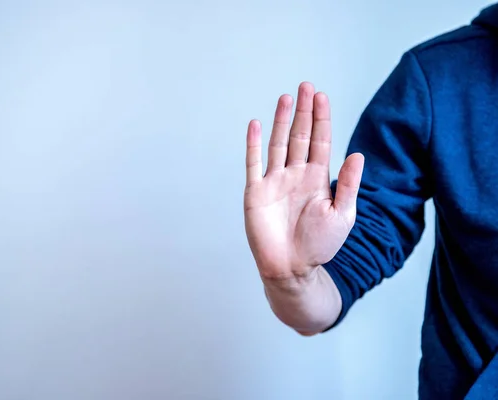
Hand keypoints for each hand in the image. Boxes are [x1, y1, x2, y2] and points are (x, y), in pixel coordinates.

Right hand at [244, 82, 363, 283]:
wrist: (292, 268)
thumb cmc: (319, 246)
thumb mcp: (342, 215)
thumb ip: (348, 185)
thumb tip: (357, 154)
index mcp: (317, 178)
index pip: (320, 141)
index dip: (321, 119)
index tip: (321, 96)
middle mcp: (296, 175)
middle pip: (299, 136)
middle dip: (303, 112)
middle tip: (306, 87)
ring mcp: (275, 182)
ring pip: (279, 144)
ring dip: (282, 121)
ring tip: (286, 98)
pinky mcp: (256, 192)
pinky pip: (254, 163)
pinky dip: (254, 144)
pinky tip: (257, 125)